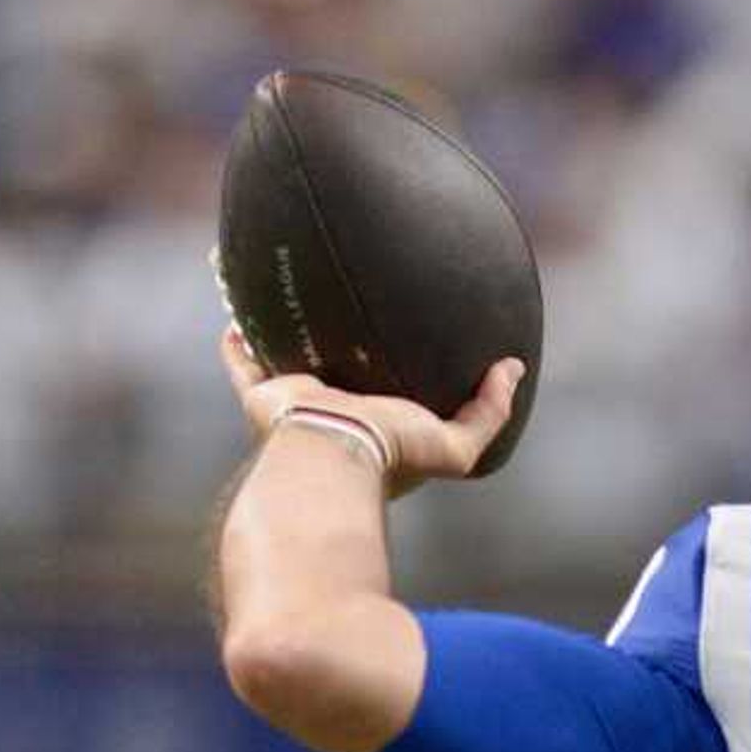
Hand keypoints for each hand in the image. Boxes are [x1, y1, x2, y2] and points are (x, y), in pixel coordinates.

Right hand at [222, 324, 521, 500]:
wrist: (335, 457)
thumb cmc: (394, 456)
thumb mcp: (456, 444)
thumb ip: (489, 412)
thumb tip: (513, 369)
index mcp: (373, 428)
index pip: (383, 396)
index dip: (391, 373)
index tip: (398, 341)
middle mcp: (333, 417)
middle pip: (334, 373)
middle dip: (335, 347)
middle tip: (344, 310)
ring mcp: (295, 407)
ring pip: (286, 362)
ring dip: (282, 334)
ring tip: (284, 294)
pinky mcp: (263, 397)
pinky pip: (243, 361)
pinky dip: (237, 338)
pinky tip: (237, 309)